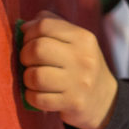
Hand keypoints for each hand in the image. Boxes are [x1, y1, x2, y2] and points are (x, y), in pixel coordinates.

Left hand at [19, 11, 118, 128]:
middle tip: (29, 61)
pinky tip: (38, 93)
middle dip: (25, 55)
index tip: (28, 42)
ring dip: (27, 78)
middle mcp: (83, 58)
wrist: (104, 98)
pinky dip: (31, 96)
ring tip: (34, 78)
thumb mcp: (75, 40)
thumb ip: (52, 25)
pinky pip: (38, 99)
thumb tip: (24, 26)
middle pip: (37, 49)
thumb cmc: (80, 64)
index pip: (45, 25)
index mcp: (83, 38)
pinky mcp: (73, 103)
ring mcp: (79, 82)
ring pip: (35, 76)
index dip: (28, 33)